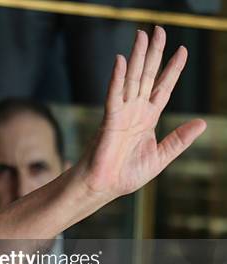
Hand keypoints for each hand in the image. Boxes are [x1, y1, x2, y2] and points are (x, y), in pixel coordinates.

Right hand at [77, 26, 205, 200]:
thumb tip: (202, 122)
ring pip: (131, 79)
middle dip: (154, 53)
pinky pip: (114, 95)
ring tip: (141, 36)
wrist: (105, 186)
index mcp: (148, 119)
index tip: (182, 50)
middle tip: (158, 31)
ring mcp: (122, 113)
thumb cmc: (126, 174)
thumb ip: (179, 139)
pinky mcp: (109, 120)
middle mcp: (135, 111)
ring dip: (137, 57)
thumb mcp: (161, 157)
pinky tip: (121, 61)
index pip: (163, 88)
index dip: (173, 69)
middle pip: (147, 76)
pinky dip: (117, 78)